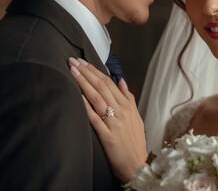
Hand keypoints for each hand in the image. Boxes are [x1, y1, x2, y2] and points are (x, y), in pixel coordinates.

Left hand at [69, 57, 146, 182]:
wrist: (137, 164)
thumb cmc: (135, 142)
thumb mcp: (136, 117)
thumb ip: (129, 98)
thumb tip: (121, 81)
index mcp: (127, 106)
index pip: (109, 83)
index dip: (95, 71)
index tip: (83, 62)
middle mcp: (122, 112)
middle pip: (102, 87)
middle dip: (87, 73)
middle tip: (73, 61)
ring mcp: (115, 123)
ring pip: (98, 99)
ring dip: (84, 84)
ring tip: (73, 72)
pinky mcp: (108, 136)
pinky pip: (95, 119)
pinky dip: (87, 107)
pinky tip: (79, 96)